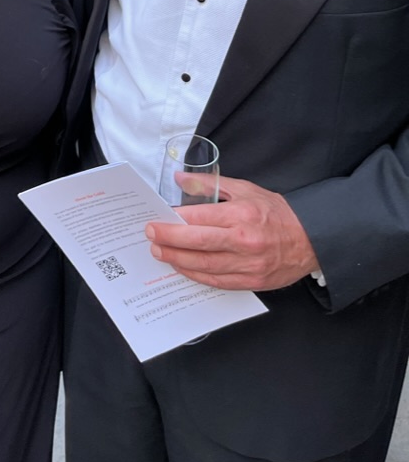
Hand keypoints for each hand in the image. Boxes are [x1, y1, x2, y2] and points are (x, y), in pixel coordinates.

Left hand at [145, 175, 319, 291]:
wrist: (311, 239)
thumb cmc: (276, 212)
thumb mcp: (245, 189)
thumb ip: (210, 184)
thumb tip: (180, 179)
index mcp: (241, 215)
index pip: (200, 218)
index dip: (174, 221)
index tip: (156, 219)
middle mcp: (244, 241)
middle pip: (198, 243)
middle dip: (169, 240)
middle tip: (150, 236)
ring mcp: (248, 264)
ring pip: (205, 265)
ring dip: (178, 260)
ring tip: (160, 252)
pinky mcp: (252, 282)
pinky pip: (217, 281)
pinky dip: (196, 275)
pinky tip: (182, 267)